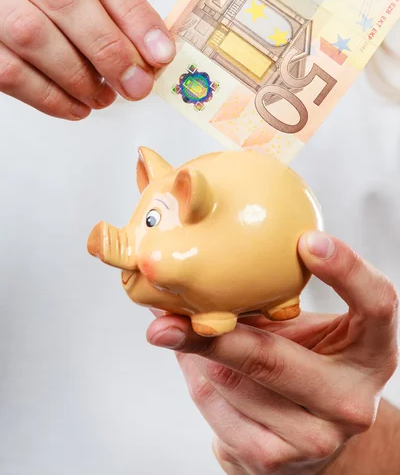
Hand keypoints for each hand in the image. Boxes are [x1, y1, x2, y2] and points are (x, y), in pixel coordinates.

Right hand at [0, 0, 174, 119]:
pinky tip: (74, 106)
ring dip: (79, 77)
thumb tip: (147, 50)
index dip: (132, 12)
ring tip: (103, 97)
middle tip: (136, 84)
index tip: (160, 52)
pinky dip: (48, 97)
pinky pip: (7, 71)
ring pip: (32, 34)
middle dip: (108, 48)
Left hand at [147, 232, 398, 473]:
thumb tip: (205, 261)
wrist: (315, 433)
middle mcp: (352, 399)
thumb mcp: (307, 327)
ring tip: (183, 333)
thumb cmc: (309, 363)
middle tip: (166, 318)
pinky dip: (196, 381)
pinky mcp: (277, 459)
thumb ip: (273, 297)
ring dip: (196, 355)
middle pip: (272, 359)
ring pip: (229, 383)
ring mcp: (316, 436)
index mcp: (371, 350)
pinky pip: (214, 409)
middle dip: (213, 336)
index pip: (376, 304)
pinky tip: (197, 365)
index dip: (346, 270)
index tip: (307, 241)